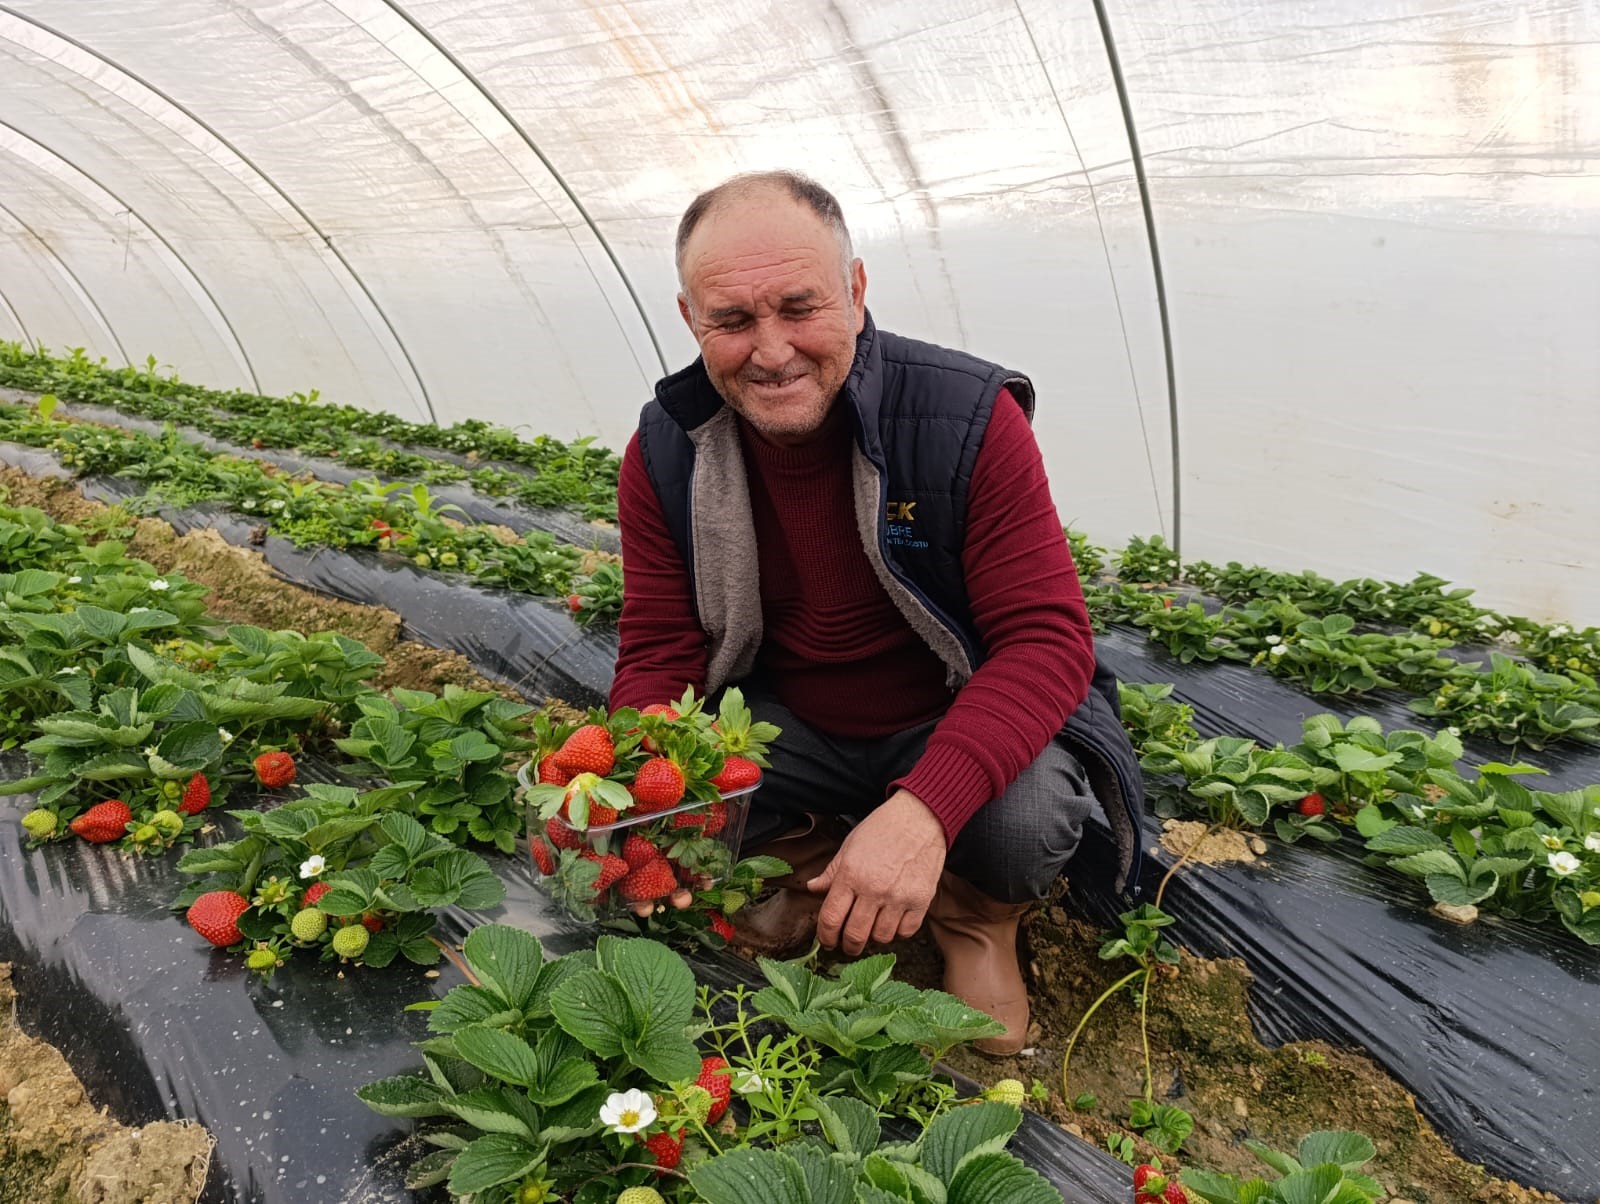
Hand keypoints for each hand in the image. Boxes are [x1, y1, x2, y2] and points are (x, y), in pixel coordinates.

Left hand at [808, 789, 945, 955]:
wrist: (919, 817)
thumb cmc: (882, 828)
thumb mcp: (849, 846)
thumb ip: (831, 872)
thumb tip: (812, 888)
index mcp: (850, 875)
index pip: (831, 918)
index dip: (825, 936)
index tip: (827, 940)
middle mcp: (873, 889)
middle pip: (855, 935)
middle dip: (848, 945)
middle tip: (848, 944)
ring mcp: (899, 897)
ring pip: (881, 937)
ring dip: (874, 937)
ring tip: (872, 928)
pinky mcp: (921, 900)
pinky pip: (906, 932)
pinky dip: (898, 932)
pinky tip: (893, 921)